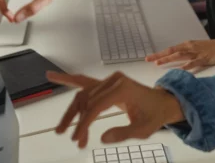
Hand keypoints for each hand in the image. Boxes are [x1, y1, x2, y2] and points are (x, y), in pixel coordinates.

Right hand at [47, 71, 184, 147]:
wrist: (162, 103)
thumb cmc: (154, 115)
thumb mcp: (142, 130)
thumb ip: (123, 133)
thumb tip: (102, 138)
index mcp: (123, 89)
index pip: (96, 106)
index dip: (84, 123)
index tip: (77, 138)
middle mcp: (114, 80)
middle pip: (86, 99)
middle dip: (75, 119)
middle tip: (65, 135)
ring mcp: (109, 80)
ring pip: (83, 94)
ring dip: (73, 113)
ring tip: (62, 130)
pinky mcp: (106, 83)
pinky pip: (85, 82)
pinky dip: (68, 80)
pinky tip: (51, 76)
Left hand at [146, 39, 214, 69]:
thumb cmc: (213, 49)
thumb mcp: (198, 49)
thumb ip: (188, 54)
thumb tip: (178, 60)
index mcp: (188, 44)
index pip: (171, 49)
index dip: (160, 53)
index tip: (150, 58)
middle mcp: (190, 47)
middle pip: (172, 51)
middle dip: (159, 55)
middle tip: (148, 59)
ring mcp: (197, 53)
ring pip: (179, 55)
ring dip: (168, 59)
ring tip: (158, 63)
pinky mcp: (204, 58)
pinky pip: (193, 63)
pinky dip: (186, 66)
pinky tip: (179, 70)